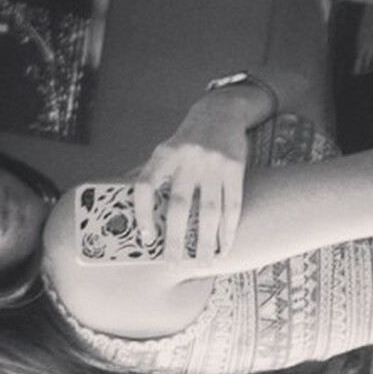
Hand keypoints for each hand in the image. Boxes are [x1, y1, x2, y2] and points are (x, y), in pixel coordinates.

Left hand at [133, 93, 250, 261]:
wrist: (220, 111)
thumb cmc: (188, 140)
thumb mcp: (166, 151)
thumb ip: (154, 177)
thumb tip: (137, 216)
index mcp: (164, 154)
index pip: (145, 186)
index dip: (142, 214)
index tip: (146, 238)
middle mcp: (188, 158)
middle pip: (180, 206)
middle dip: (176, 239)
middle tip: (173, 262)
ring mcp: (214, 164)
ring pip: (209, 211)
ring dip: (206, 241)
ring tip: (204, 262)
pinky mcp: (235, 168)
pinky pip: (232, 206)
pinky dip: (228, 229)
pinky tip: (225, 245)